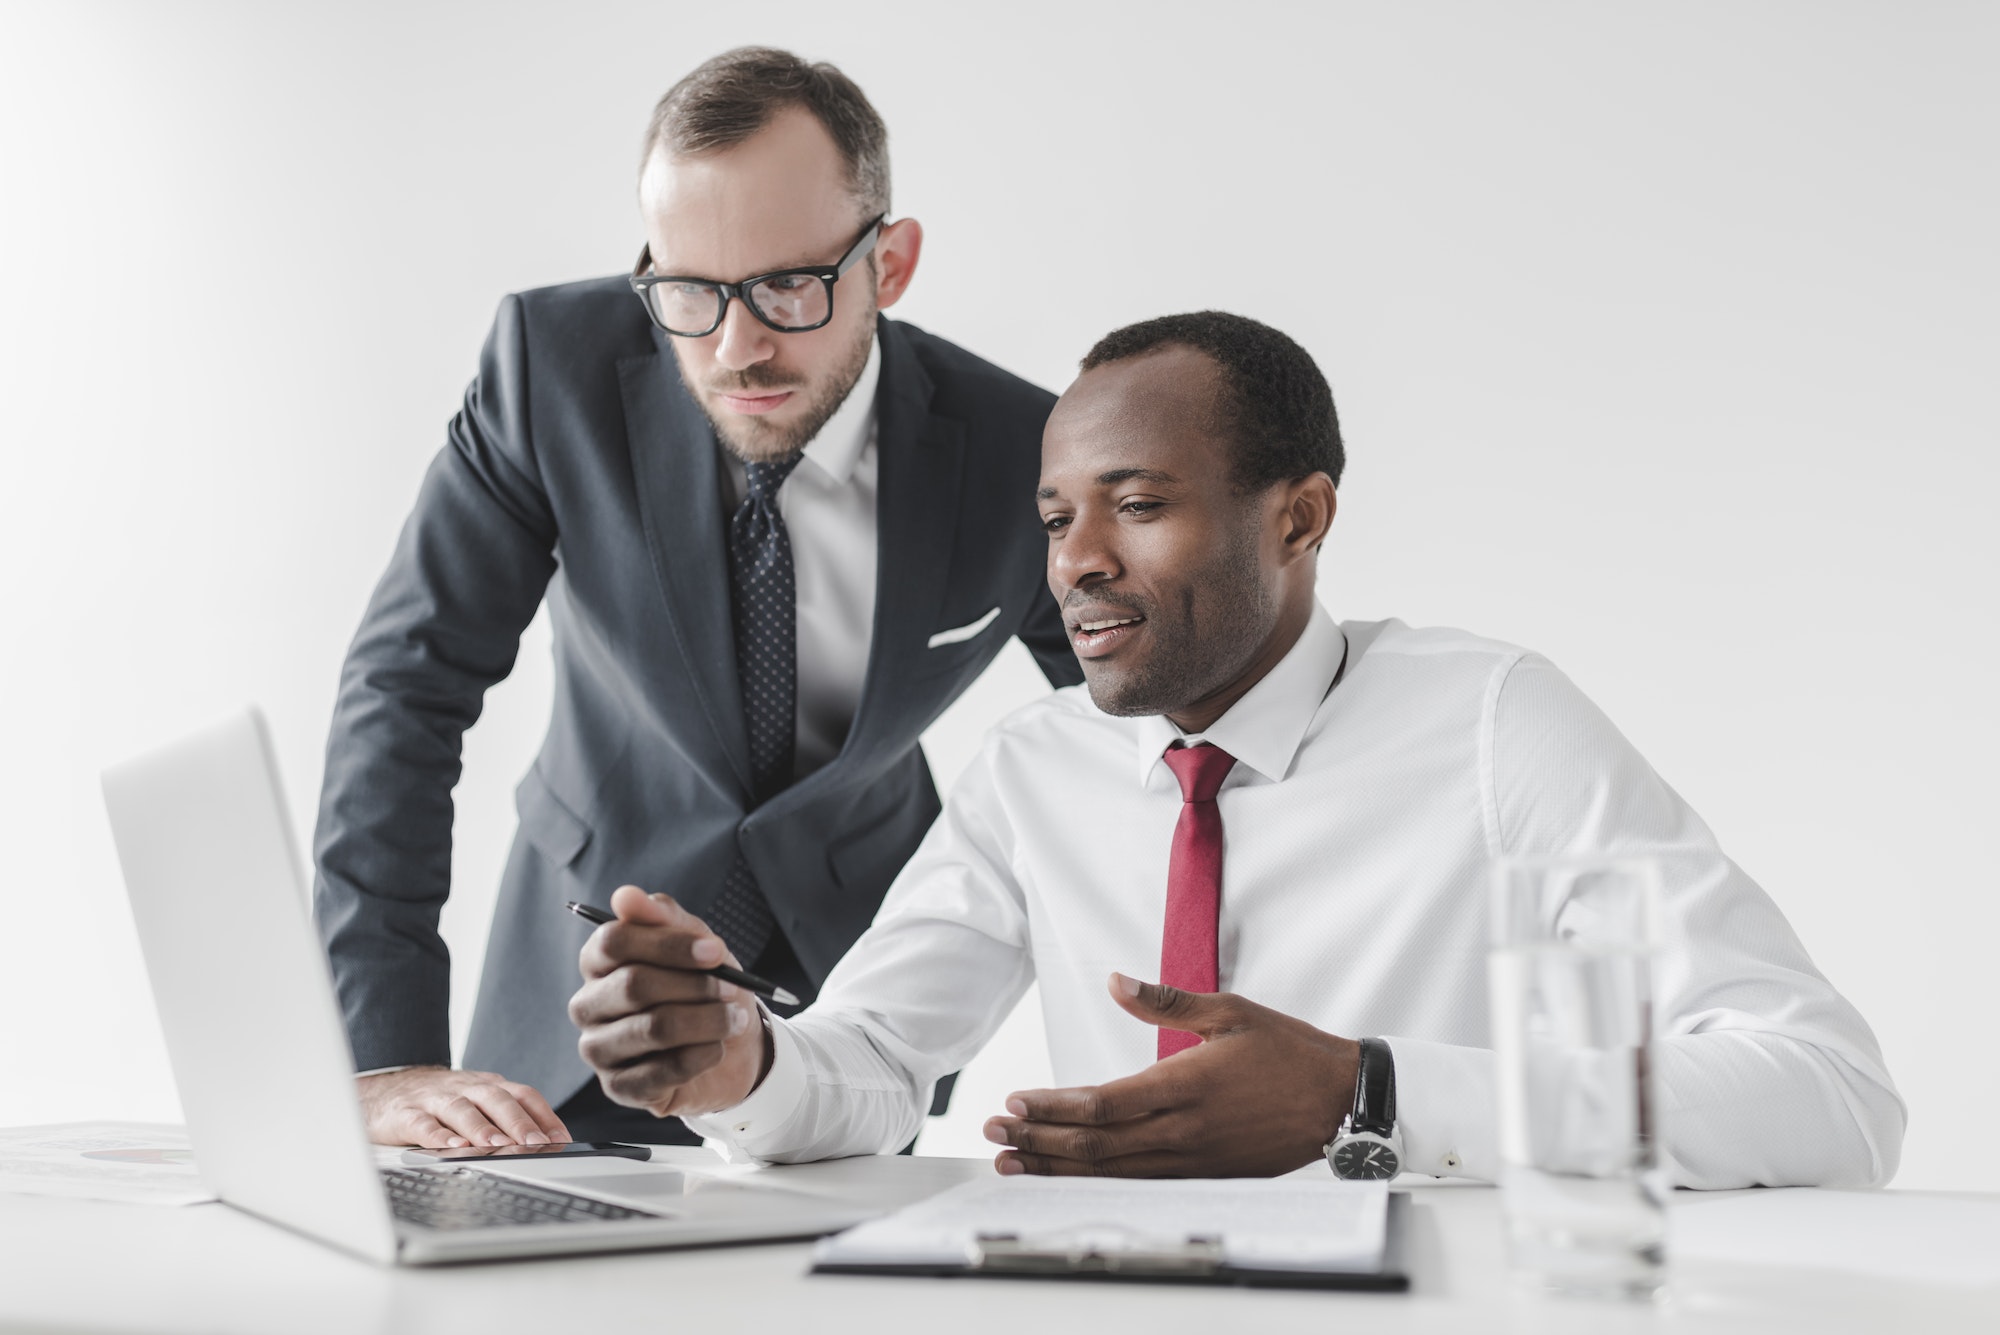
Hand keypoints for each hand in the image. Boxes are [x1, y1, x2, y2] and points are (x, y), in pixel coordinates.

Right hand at [357, 1067, 569, 1148]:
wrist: (384, 1091)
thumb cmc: (441, 1101)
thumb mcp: (477, 1101)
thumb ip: (507, 1116)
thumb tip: (547, 1142)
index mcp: (487, 1085)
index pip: (522, 1094)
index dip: (544, 1115)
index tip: (560, 1138)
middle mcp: (465, 1088)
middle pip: (496, 1099)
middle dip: (518, 1122)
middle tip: (534, 1142)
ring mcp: (435, 1100)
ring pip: (461, 1110)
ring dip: (481, 1127)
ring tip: (497, 1145)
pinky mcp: (406, 1114)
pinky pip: (423, 1124)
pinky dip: (437, 1135)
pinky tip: (450, 1146)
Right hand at [568, 884, 768, 1117]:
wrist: (735, 1046)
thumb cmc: (706, 986)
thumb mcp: (696, 944)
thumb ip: (663, 917)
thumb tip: (625, 896)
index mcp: (598, 963)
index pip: (614, 941)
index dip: (669, 944)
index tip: (715, 951)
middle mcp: (588, 1005)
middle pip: (635, 985)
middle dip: (695, 985)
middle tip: (733, 989)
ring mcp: (599, 1050)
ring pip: (654, 1028)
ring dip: (707, 1021)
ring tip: (734, 1018)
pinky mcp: (619, 1088)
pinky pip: (662, 1071)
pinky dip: (702, 1056)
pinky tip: (716, 1049)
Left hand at [983, 973, 1358, 1176]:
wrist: (1342, 1101)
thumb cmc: (1288, 1050)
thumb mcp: (1230, 1010)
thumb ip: (1166, 1000)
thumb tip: (1116, 981)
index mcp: (1186, 1084)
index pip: (1103, 1102)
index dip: (1053, 1105)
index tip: (1016, 1099)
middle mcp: (1184, 1130)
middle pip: (1095, 1144)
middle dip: (1038, 1138)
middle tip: (995, 1130)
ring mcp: (1194, 1159)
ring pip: (1111, 1171)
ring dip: (1056, 1166)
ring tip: (1012, 1160)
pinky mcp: (1205, 1175)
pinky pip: (1138, 1183)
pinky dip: (1095, 1181)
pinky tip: (1067, 1176)